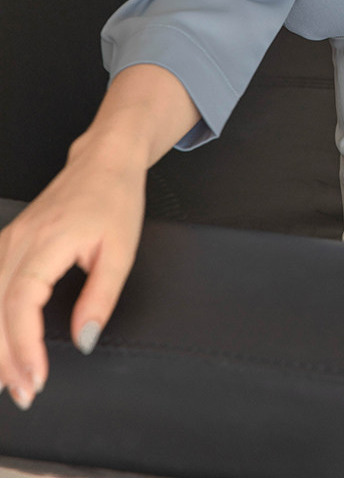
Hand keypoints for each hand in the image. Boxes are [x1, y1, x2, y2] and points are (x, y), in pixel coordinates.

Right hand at [0, 134, 146, 409]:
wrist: (105, 159)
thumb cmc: (116, 197)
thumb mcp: (123, 250)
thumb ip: (100, 297)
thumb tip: (84, 339)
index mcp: (49, 240)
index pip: (22, 302)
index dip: (24, 346)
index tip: (36, 379)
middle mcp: (21, 240)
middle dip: (4, 358)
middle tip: (20, 394)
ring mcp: (10, 238)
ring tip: (2, 381)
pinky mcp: (9, 241)